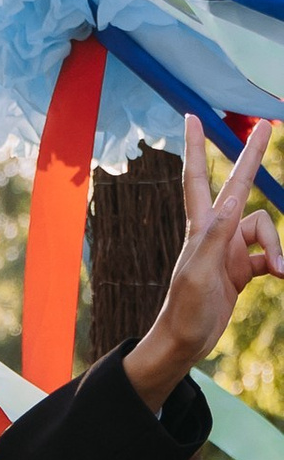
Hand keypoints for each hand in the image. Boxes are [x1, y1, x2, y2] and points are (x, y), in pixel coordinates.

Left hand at [125, 116, 283, 409]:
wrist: (184, 343)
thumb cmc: (185, 311)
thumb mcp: (199, 274)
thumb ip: (216, 236)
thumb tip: (234, 200)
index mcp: (201, 227)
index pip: (198, 177)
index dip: (196, 147)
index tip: (192, 116)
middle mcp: (215, 232)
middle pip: (240, 185)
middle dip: (253, 156)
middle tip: (268, 122)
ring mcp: (230, 248)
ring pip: (266, 228)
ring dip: (278, 246)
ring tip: (281, 271)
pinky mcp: (241, 268)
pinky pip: (269, 254)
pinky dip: (279, 261)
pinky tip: (282, 275)